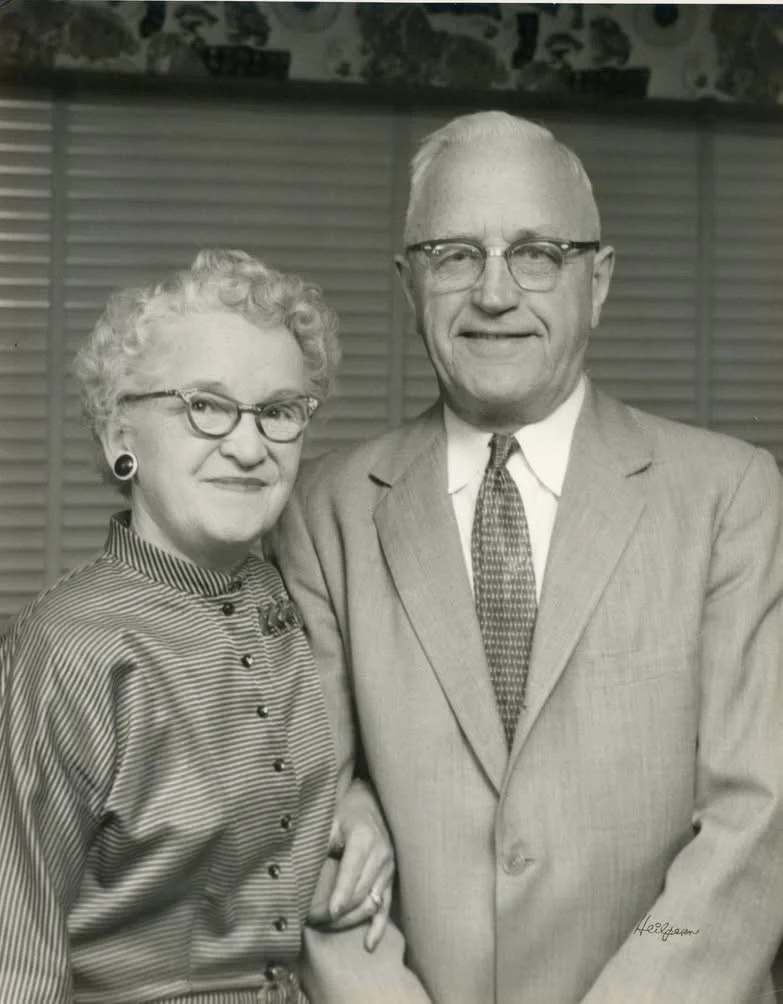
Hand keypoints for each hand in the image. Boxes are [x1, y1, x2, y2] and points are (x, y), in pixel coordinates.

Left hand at [307, 780, 394, 950]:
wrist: (371, 804)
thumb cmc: (346, 813)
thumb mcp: (330, 821)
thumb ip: (319, 843)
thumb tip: (298, 868)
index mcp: (364, 838)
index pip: (352, 871)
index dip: (340, 894)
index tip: (328, 913)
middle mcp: (381, 854)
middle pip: (360, 892)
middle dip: (338, 912)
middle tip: (313, 921)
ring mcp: (389, 868)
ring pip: (371, 903)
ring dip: (350, 920)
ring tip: (327, 927)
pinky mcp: (391, 879)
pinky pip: (386, 906)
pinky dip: (378, 926)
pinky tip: (368, 944)